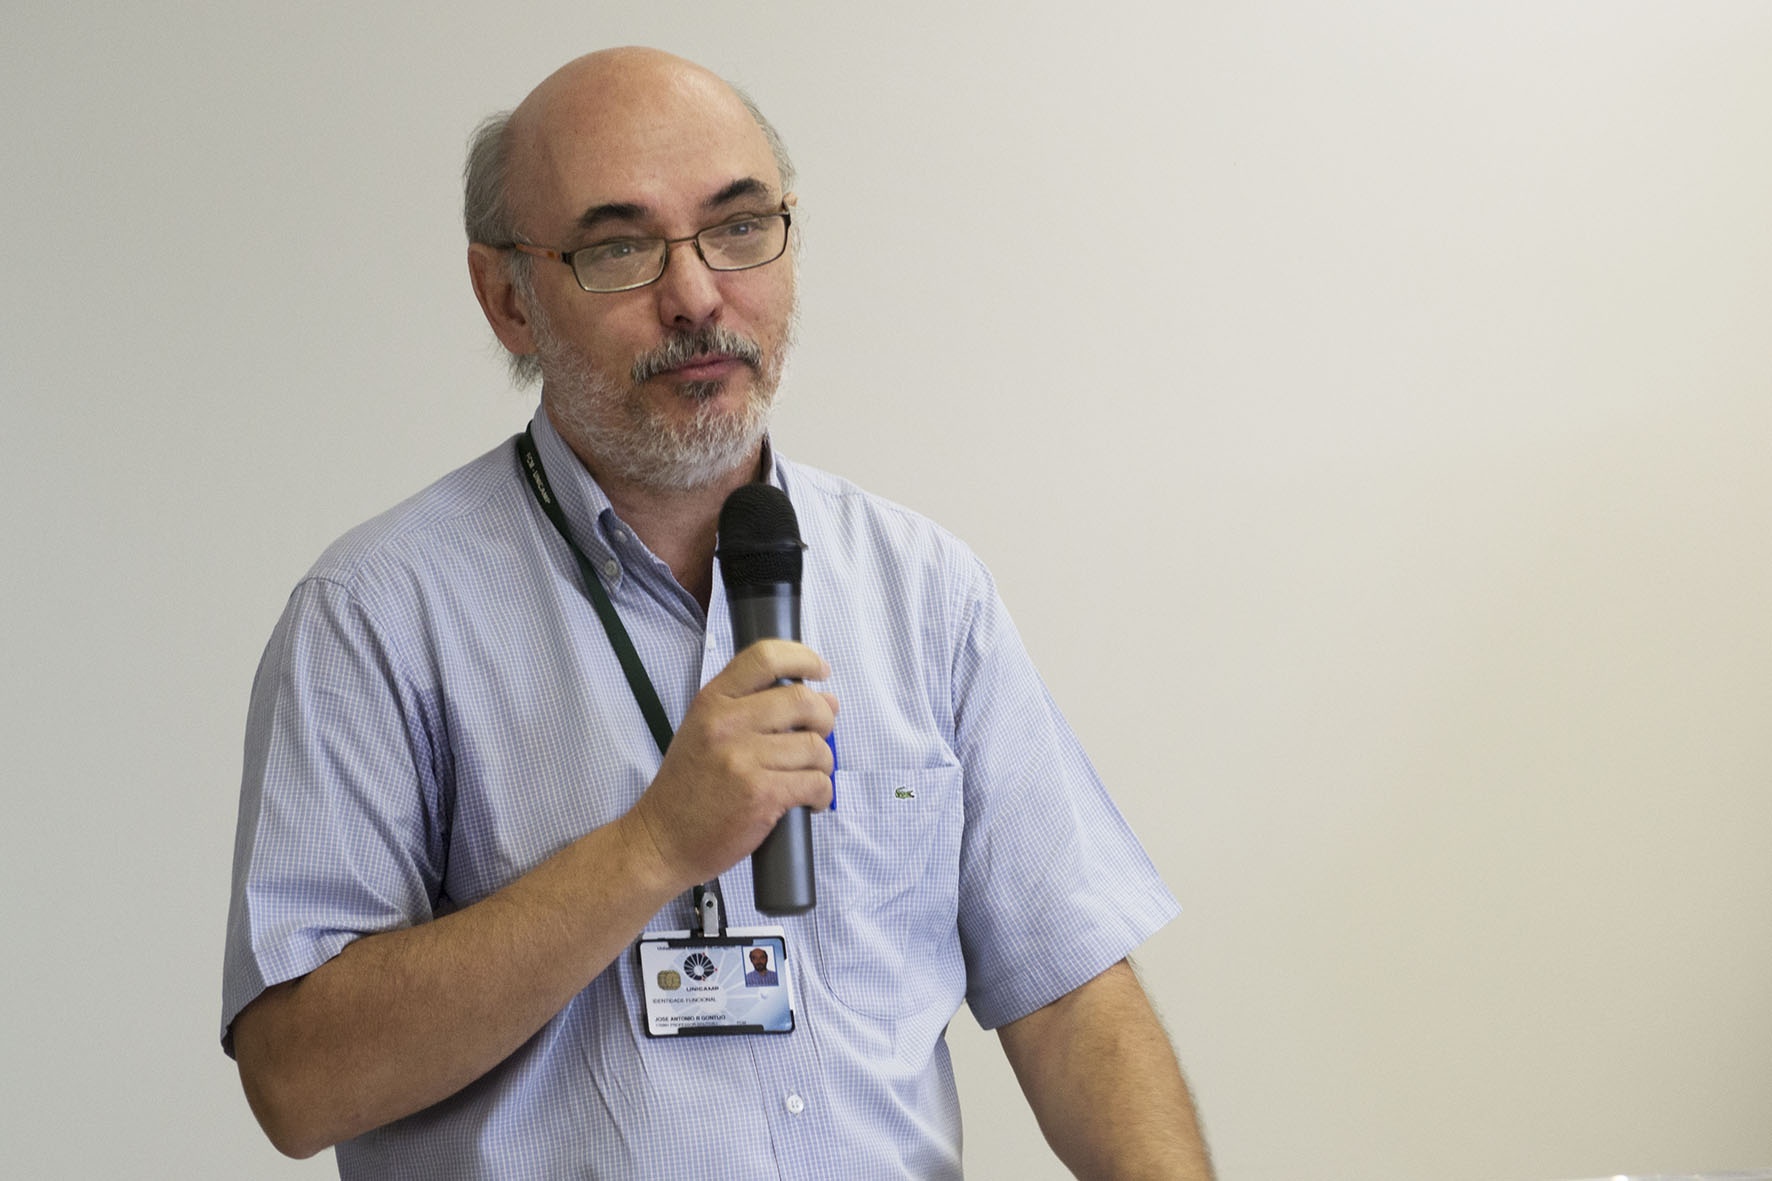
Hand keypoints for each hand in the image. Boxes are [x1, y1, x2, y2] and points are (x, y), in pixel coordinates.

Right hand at [625, 639, 836, 887]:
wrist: (661, 841)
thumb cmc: (687, 789)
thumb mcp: (705, 731)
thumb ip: (755, 709)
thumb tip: (825, 700)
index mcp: (712, 701)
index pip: (765, 657)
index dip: (803, 658)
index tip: (820, 670)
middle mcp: (726, 723)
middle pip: (802, 700)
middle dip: (824, 718)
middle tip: (820, 735)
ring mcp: (742, 759)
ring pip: (814, 746)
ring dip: (823, 763)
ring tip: (809, 776)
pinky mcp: (760, 795)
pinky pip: (815, 782)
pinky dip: (821, 793)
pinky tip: (809, 800)